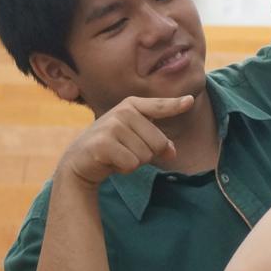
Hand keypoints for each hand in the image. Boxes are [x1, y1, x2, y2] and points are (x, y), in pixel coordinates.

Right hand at [58, 95, 194, 187]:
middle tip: (126, 150)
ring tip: (117, 155)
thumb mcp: (137, 140)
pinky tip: (110, 162)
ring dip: (134, 162)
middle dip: (147, 154)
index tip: (190, 101)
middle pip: (159, 143)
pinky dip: (124, 169)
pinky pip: (132, 163)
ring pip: (146, 155)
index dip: (175, 105)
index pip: (159, 106)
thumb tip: (172, 152)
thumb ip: (159, 143)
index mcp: (132, 106)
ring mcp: (112, 126)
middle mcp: (123, 112)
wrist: (79, 161)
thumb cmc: (114, 147)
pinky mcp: (103, 143)